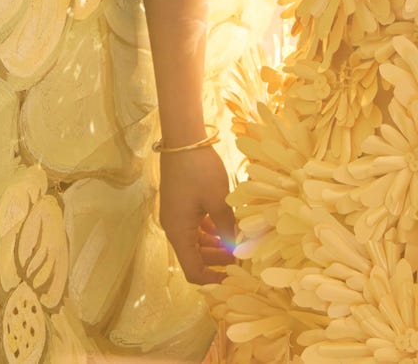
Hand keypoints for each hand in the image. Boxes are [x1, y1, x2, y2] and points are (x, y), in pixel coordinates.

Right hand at [158, 146, 239, 285]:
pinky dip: (211, 230)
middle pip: (195, 257)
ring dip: (216, 245)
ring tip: (239, 242)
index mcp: (179, 233)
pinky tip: (228, 225)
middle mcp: (174, 228)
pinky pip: (195, 226)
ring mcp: (176, 215)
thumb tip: (239, 250)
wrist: (182, 139)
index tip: (234, 279)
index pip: (193, 271)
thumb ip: (228, 228)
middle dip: (219, 261)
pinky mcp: (181, 203)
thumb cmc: (200, 170)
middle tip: (244, 258)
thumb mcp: (218, 201)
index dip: (213, 279)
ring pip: (196, 241)